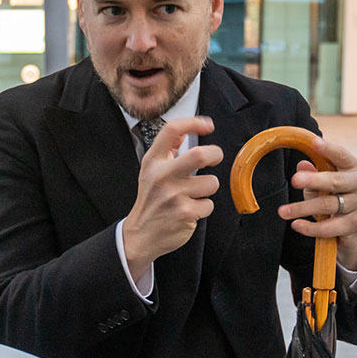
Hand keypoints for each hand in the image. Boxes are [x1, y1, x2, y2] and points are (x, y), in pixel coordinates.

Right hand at [121, 115, 223, 279]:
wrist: (141, 235)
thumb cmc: (150, 201)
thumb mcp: (150, 171)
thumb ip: (167, 151)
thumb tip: (184, 132)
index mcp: (153, 162)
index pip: (172, 130)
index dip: (194, 122)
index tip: (207, 125)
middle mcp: (163, 176)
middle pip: (200, 154)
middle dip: (215, 154)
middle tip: (215, 158)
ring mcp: (175, 196)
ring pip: (211, 182)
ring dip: (207, 189)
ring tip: (193, 195)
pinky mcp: (186, 213)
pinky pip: (209, 204)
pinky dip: (203, 208)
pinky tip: (189, 210)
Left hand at [277, 136, 356, 269]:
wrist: (352, 229)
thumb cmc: (336, 199)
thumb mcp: (322, 185)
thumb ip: (313, 174)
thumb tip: (302, 165)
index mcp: (354, 168)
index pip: (342, 155)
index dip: (328, 149)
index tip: (313, 142)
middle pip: (336, 181)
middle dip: (314, 180)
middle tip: (294, 180)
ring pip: (329, 205)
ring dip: (303, 208)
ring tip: (283, 211)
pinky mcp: (355, 226)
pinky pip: (329, 227)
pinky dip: (310, 227)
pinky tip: (296, 225)